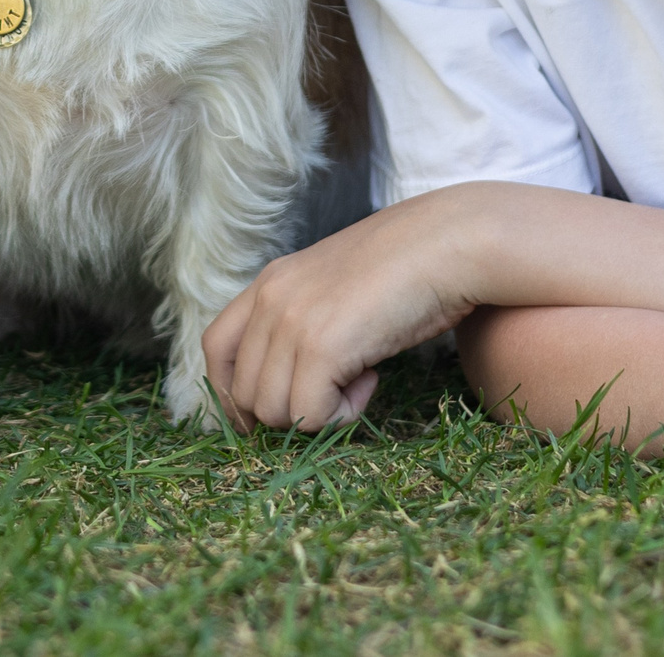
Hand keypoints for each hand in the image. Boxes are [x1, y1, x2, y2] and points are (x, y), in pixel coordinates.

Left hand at [203, 192, 483, 430]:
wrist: (448, 244)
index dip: (231, 394)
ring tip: (358, 377)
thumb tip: (284, 395)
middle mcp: (270, 299)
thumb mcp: (334, 291)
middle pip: (243, 392)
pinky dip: (342, 415)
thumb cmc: (406, 271)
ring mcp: (291, 321)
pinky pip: (310, 416)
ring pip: (273, 412)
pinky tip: (371, 379)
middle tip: (336, 388)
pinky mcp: (321, 346)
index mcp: (269, 282)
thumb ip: (301, 325)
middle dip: (287, 410)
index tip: (264, 418)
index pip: (215, 348)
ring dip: (317, 413)